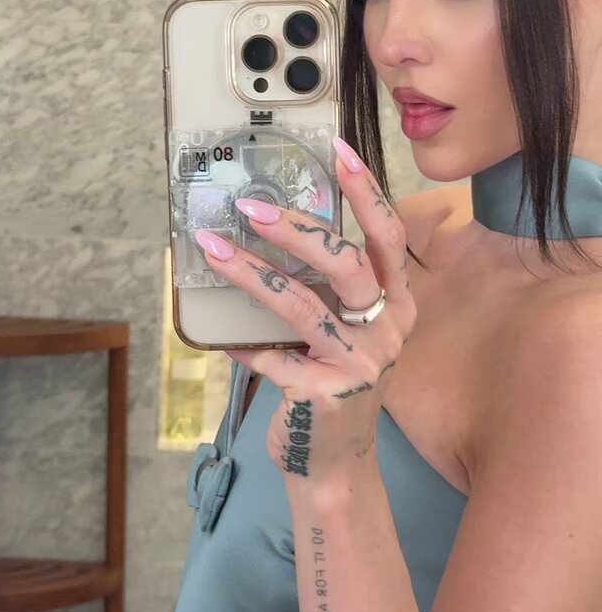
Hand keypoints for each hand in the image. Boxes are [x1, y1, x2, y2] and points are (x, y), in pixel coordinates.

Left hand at [194, 136, 416, 486]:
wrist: (333, 461)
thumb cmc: (333, 382)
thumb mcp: (347, 332)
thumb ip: (327, 288)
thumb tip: (271, 226)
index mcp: (397, 305)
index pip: (388, 236)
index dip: (366, 191)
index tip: (338, 150)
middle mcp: (387, 331)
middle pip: (347, 263)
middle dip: (296, 230)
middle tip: (251, 208)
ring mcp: (359, 364)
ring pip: (302, 305)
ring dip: (252, 274)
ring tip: (215, 250)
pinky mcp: (325, 392)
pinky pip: (271, 354)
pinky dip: (240, 341)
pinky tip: (218, 335)